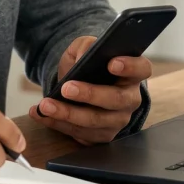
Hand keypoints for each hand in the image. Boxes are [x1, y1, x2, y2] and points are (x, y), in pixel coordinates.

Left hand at [28, 36, 150, 144]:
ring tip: (45, 105)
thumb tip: (82, 57)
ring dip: (68, 114)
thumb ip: (85, 47)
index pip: (142, 68)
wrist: (79, 85)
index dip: (130, 66)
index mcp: (131, 73)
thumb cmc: (88, 66)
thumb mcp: (84, 49)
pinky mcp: (102, 135)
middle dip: (90, 94)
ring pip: (96, 121)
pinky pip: (81, 134)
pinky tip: (41, 114)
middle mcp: (130, 99)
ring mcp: (117, 120)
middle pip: (116, 99)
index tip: (111, 63)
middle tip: (66, 88)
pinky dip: (58, 124)